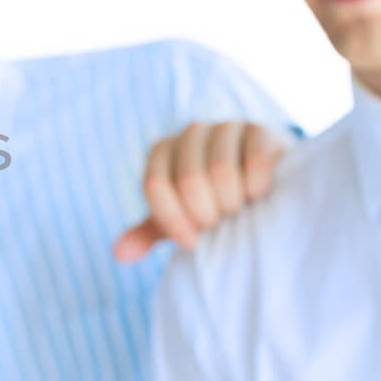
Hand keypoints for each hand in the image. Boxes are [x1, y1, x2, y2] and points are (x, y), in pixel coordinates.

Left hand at [113, 121, 289, 262]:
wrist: (259, 184)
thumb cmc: (211, 203)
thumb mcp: (180, 218)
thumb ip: (149, 233)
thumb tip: (120, 253)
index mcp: (162, 151)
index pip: (155, 185)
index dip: (172, 219)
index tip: (192, 242)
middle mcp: (190, 133)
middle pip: (188, 179)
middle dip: (205, 214)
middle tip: (218, 225)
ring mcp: (226, 127)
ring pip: (221, 169)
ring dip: (231, 202)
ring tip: (238, 211)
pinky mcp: (260, 130)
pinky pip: (255, 159)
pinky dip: (256, 185)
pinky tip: (258, 195)